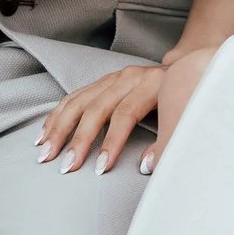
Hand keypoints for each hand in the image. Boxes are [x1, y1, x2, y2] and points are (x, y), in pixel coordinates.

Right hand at [33, 47, 223, 174]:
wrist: (188, 66)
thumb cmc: (186, 97)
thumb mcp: (184, 116)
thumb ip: (167, 141)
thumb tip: (147, 166)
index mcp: (152, 84)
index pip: (125, 114)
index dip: (111, 142)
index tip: (99, 168)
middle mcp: (130, 77)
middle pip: (97, 108)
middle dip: (79, 139)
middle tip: (66, 166)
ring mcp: (114, 77)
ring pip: (80, 101)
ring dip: (60, 128)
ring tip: (46, 152)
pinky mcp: (103, 80)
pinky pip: (75, 96)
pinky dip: (58, 115)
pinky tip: (45, 133)